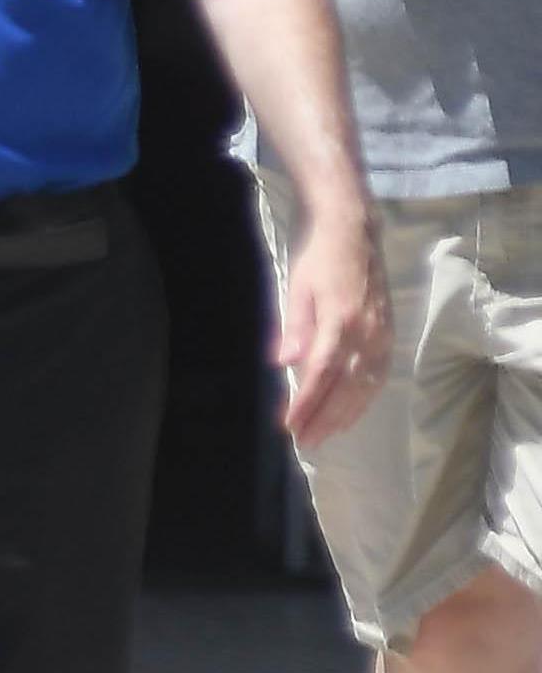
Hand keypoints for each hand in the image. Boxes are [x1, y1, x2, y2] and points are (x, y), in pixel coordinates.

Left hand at [274, 214, 390, 447]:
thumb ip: (294, 328)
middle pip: (346, 387)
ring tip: (326, 434)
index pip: (321, 374)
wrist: (353, 231)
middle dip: (325, 417)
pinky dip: (365, 397)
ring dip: (346, 413)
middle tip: (305, 441)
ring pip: (366, 385)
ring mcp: (382, 334)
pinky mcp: (388, 333)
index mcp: (341, 322)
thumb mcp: (296, 287)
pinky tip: (352, 410)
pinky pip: (379, 374)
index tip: (289, 426)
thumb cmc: (318, 258)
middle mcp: (368, 333)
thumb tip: (284, 364)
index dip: (306, 404)